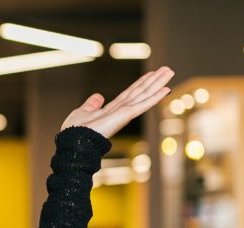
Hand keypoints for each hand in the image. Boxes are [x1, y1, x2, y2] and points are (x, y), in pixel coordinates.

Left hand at [60, 66, 174, 138]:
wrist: (74, 142)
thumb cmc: (75, 132)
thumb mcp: (82, 112)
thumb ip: (92, 104)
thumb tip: (98, 96)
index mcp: (112, 109)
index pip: (130, 93)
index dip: (141, 83)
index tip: (151, 74)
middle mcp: (121, 111)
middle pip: (141, 92)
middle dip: (154, 81)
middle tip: (168, 70)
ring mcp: (124, 113)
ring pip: (144, 95)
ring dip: (158, 84)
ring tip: (169, 72)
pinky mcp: (125, 116)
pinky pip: (142, 104)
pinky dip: (154, 97)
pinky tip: (166, 89)